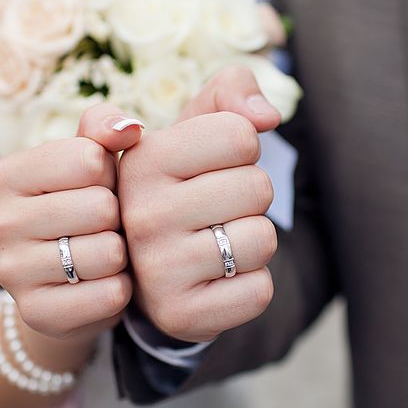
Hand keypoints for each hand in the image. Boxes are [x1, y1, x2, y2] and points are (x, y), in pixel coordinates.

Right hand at [0, 104, 142, 341]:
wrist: (71, 283)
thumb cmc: (87, 205)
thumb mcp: (93, 160)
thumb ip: (105, 128)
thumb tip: (128, 128)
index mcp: (5, 175)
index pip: (89, 159)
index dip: (110, 174)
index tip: (98, 187)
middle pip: (100, 207)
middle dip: (118, 216)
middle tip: (105, 226)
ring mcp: (10, 273)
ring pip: (108, 252)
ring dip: (122, 254)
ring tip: (106, 253)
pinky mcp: (37, 314)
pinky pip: (110, 294)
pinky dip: (121, 289)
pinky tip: (105, 283)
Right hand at [114, 67, 281, 341]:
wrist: (148, 275)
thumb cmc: (179, 188)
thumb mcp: (191, 129)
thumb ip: (229, 92)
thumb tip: (267, 116)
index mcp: (141, 161)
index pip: (240, 134)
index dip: (241, 148)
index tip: (209, 166)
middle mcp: (141, 215)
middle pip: (257, 187)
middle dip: (248, 197)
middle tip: (213, 211)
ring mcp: (157, 270)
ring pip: (262, 239)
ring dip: (251, 241)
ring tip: (214, 244)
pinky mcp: (180, 315)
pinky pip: (260, 291)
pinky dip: (250, 285)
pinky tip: (217, 280)